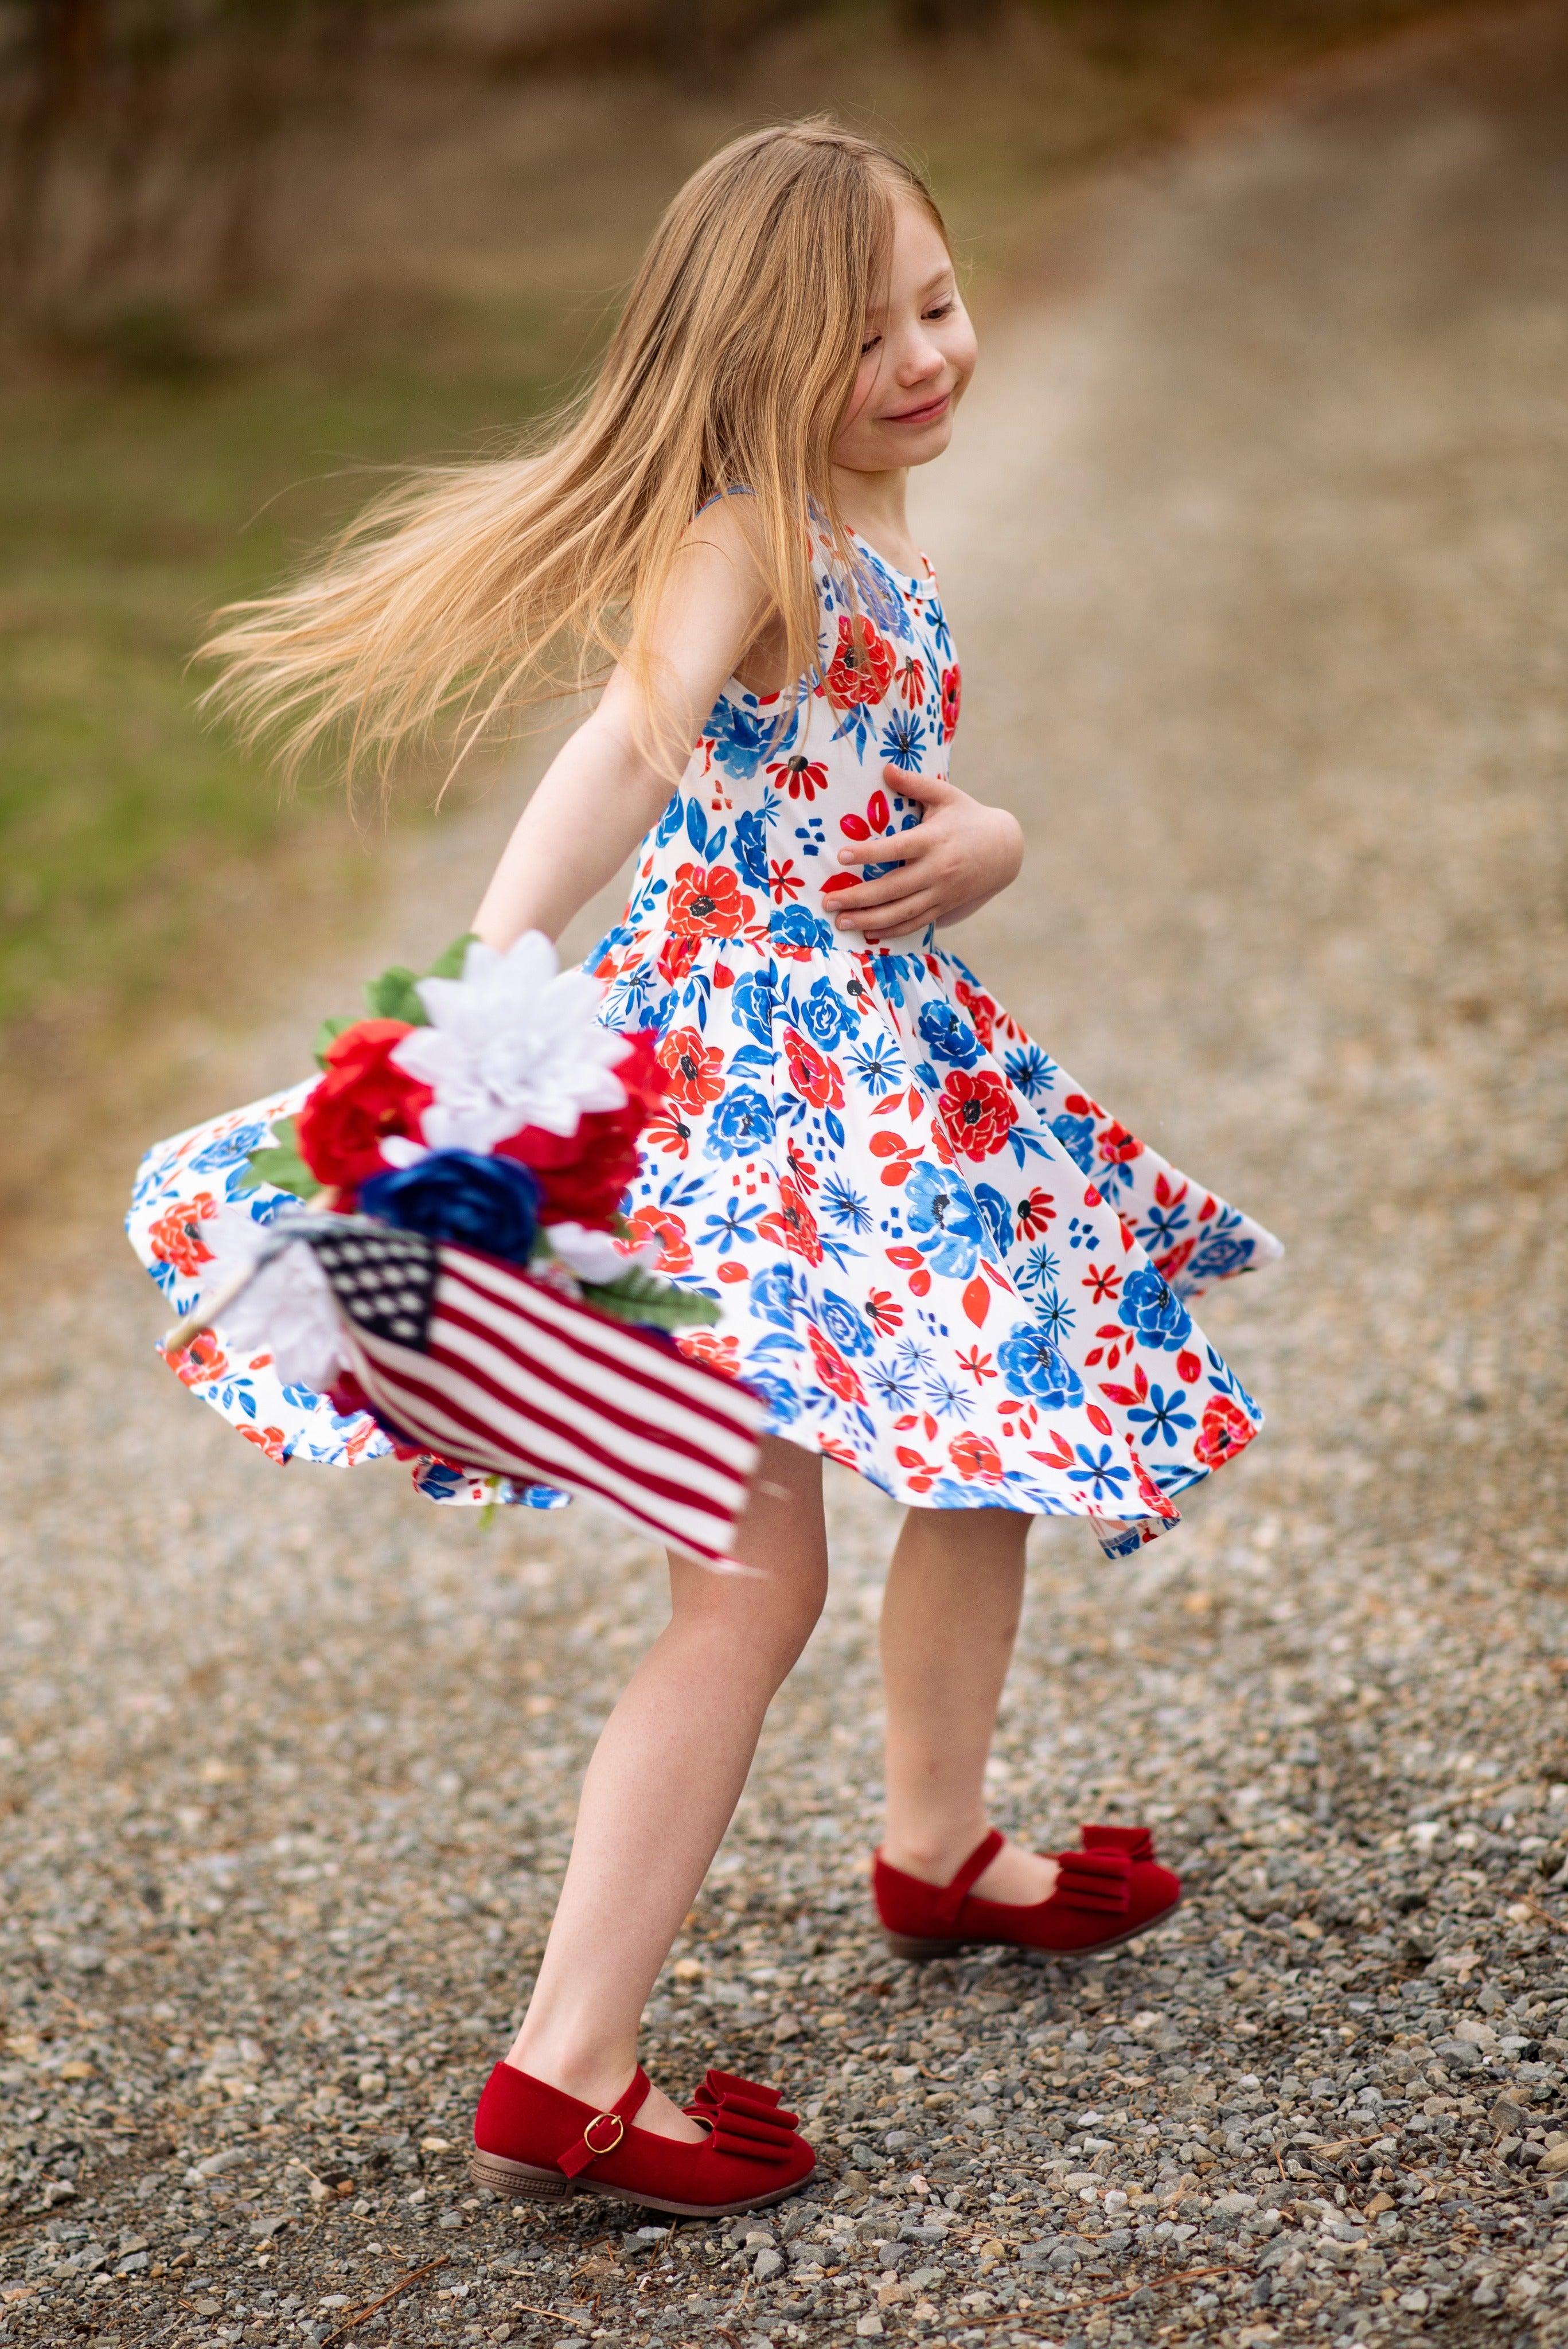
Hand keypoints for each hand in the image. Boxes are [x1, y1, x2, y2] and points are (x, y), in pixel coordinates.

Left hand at [828, 763, 1023, 939]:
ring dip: (868, 921)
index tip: (841, 856)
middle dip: (858, 897)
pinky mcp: (944, 907)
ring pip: (901, 912)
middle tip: (828, 901)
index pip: (896, 849)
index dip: (868, 854)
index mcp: (934, 840)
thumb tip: (885, 768)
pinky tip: (869, 933)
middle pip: (892, 889)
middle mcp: (937, 870)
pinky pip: (915, 923)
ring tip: (840, 922)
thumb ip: (915, 783)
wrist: (1004, 850)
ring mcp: (941, 893)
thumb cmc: (968, 818)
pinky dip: (892, 931)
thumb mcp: (946, 795)